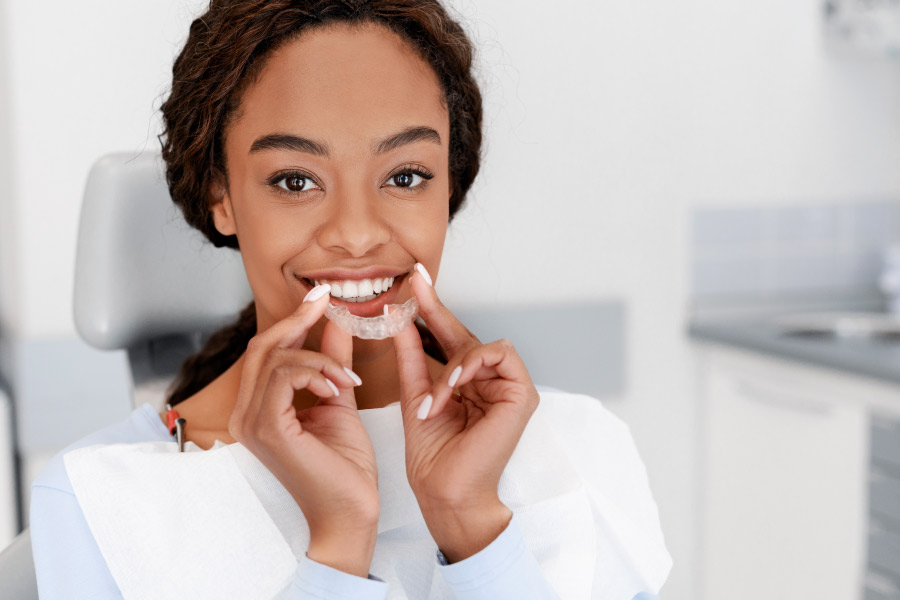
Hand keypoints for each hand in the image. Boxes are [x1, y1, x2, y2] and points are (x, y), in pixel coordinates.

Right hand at [228, 287, 379, 568]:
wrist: (350, 513)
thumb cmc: (344, 469)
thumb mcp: (338, 400)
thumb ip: (331, 363)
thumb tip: (336, 323)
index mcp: (258, 409)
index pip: (265, 352)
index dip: (292, 320)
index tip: (321, 297)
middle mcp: (245, 415)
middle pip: (262, 347)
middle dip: (298, 320)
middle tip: (328, 302)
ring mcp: (251, 422)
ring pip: (276, 358)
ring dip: (319, 358)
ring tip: (346, 379)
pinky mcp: (267, 429)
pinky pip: (285, 376)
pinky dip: (316, 371)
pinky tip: (338, 388)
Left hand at [391, 264, 539, 560]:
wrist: (444, 491)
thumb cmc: (433, 455)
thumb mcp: (415, 394)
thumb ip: (412, 355)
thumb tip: (400, 318)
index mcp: (466, 382)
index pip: (449, 338)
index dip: (432, 308)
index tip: (413, 280)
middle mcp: (490, 382)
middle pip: (466, 335)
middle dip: (437, 310)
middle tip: (415, 284)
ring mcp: (509, 387)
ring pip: (481, 345)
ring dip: (453, 364)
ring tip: (437, 395)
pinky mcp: (523, 394)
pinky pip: (498, 356)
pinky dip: (472, 366)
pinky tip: (454, 384)